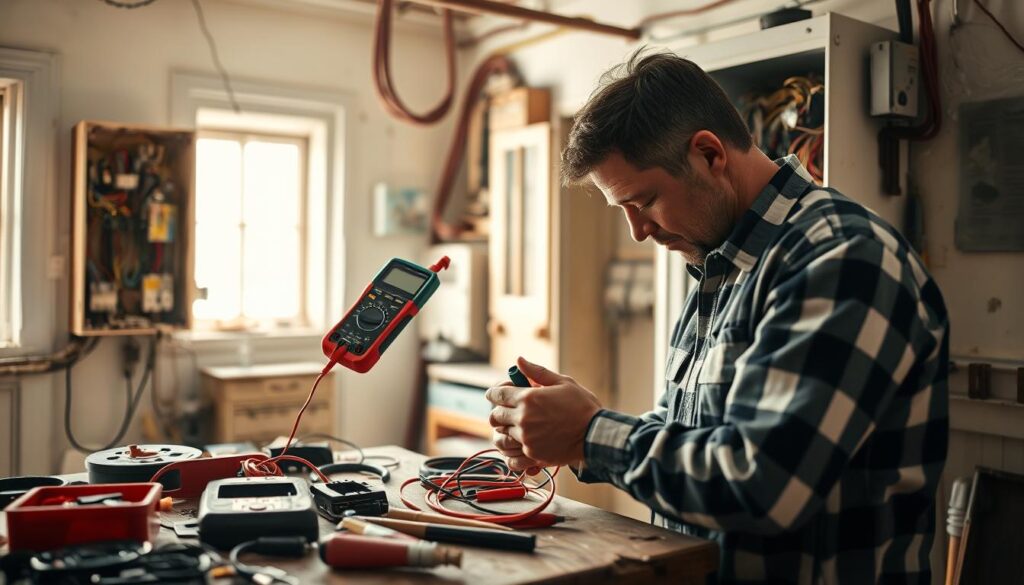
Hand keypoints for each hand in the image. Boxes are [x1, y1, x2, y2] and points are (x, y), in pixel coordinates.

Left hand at [484, 357, 602, 469]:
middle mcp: (523, 418)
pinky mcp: (532, 454)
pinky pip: (512, 455)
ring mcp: (526, 438)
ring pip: (502, 435)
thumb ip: (537, 372)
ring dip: (505, 431)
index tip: (494, 395)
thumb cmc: (582, 406)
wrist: (595, 433)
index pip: (497, 395)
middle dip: (498, 412)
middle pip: (495, 416)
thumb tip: (519, 361)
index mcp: (528, 398)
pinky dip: (513, 451)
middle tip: (506, 412)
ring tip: (515, 429)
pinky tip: (521, 446)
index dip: (493, 394)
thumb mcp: (563, 382)